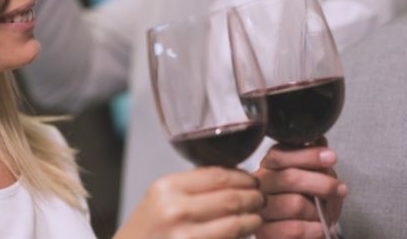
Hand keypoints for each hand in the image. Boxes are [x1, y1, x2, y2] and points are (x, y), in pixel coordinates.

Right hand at [115, 167, 264, 238]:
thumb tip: (233, 176)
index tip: (253, 179)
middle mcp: (174, 211)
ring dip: (253, 220)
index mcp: (166, 188)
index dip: (243, 176)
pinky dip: (240, 237)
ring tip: (257, 217)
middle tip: (261, 198)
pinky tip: (244, 235)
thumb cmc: (145, 231)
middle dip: (254, 197)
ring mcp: (184, 237)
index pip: (218, 174)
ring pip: (235, 224)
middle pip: (231, 198)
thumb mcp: (159, 199)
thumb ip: (190, 185)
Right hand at [256, 143, 346, 238]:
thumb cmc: (305, 202)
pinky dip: (315, 229)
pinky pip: (295, 229)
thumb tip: (321, 141)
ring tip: (327, 215)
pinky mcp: (265, 234)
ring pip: (294, 204)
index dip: (308, 155)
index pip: (280, 155)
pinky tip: (321, 229)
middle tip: (341, 189)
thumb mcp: (312, 178)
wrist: (296, 234)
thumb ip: (314, 162)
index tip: (332, 157)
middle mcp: (260, 186)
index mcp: (269, 167)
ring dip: (318, 211)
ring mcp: (261, 210)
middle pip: (290, 178)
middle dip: (322, 183)